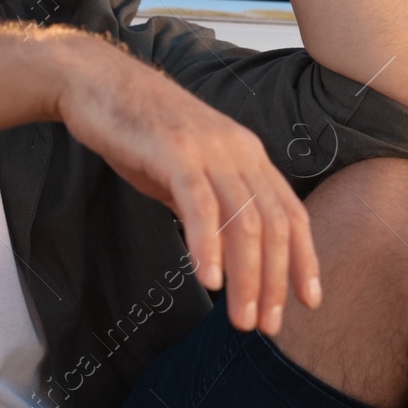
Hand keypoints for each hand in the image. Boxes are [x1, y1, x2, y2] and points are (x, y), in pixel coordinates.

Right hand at [54, 37, 322, 335]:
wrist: (101, 82)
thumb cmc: (141, 130)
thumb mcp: (190, 168)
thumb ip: (213, 203)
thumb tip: (227, 252)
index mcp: (249, 154)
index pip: (291, 213)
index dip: (304, 260)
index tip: (307, 303)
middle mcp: (238, 150)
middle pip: (272, 225)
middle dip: (273, 282)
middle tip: (264, 325)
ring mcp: (208, 149)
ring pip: (242, 221)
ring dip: (246, 277)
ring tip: (239, 319)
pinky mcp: (174, 151)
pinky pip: (200, 205)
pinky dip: (208, 246)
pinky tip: (208, 279)